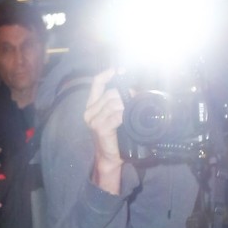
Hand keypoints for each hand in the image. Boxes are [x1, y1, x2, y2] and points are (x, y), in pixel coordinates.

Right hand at [85, 68, 125, 193]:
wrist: (109, 158)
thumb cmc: (115, 137)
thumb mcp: (115, 116)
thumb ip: (118, 103)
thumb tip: (134, 90)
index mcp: (92, 106)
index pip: (96, 83)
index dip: (107, 74)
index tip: (119, 70)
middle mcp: (89, 112)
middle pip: (110, 93)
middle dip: (127, 94)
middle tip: (137, 99)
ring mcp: (93, 120)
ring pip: (114, 103)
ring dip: (127, 105)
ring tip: (134, 111)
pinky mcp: (100, 128)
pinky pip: (116, 115)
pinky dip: (125, 115)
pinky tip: (129, 119)